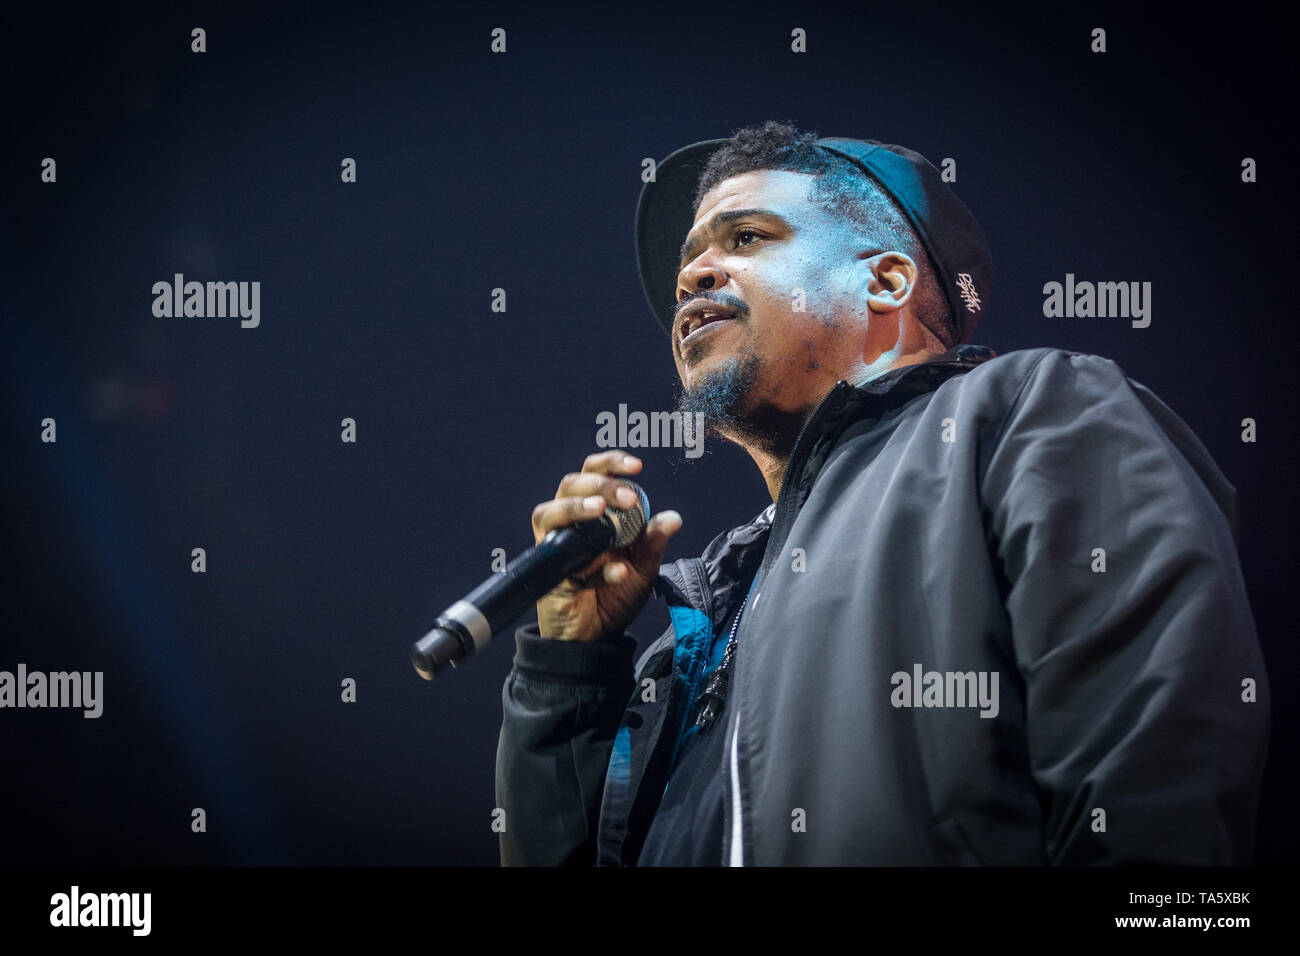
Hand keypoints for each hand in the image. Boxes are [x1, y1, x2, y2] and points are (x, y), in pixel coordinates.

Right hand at [531, 451, 681, 641]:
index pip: (593, 474)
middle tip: (627, 498)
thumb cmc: (615, 595)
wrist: (598, 637)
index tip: (637, 466)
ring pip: (547, 513)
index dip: (610, 464)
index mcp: (593, 514)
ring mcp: (556, 548)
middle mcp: (569, 525)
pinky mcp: (551, 576)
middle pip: (569, 485)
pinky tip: (619, 572)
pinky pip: (567, 565)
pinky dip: (596, 569)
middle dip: (598, 485)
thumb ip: (653, 541)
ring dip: (575, 508)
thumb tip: (673, 517)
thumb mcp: (644, 566)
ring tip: (601, 513)